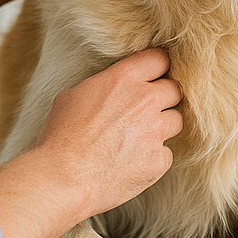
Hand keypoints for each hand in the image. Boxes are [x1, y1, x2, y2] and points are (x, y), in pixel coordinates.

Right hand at [0, 48, 182, 237]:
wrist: (63, 178)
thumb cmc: (61, 137)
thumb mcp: (73, 95)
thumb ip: (102, 86)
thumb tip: (109, 88)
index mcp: (123, 78)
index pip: (159, 59)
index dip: (158, 68)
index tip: (155, 77)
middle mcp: (145, 100)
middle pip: (174, 89)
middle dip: (164, 98)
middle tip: (148, 110)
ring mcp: (155, 130)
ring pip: (176, 120)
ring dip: (162, 127)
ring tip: (141, 138)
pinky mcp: (158, 159)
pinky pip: (166, 153)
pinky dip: (154, 157)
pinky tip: (135, 162)